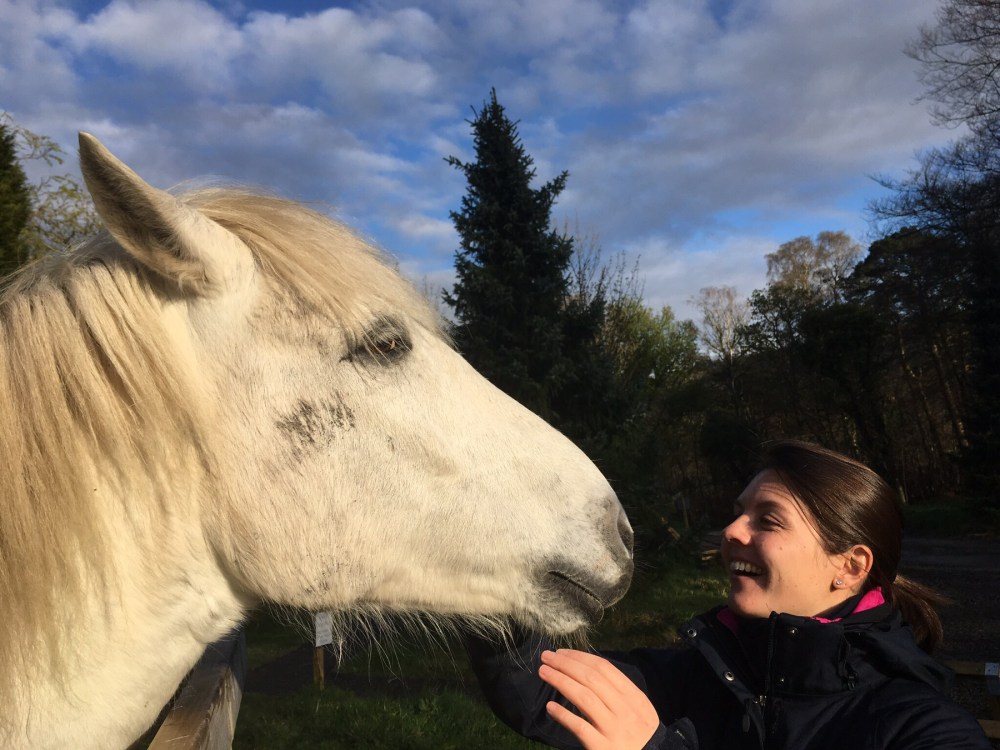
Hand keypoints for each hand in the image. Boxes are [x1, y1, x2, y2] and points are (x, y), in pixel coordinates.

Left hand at [538, 649, 659, 749]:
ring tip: (544, 672)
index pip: (604, 668)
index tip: (562, 652)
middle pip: (591, 679)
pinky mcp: (602, 748)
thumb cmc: (641, 735)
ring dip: (560, 681)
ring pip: (584, 698)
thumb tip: (587, 669)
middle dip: (566, 664)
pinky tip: (550, 707)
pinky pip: (580, 727)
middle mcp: (625, 710)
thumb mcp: (639, 709)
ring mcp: (613, 729)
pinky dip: (564, 715)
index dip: (580, 657)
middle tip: (546, 657)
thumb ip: (619, 691)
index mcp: (634, 697)